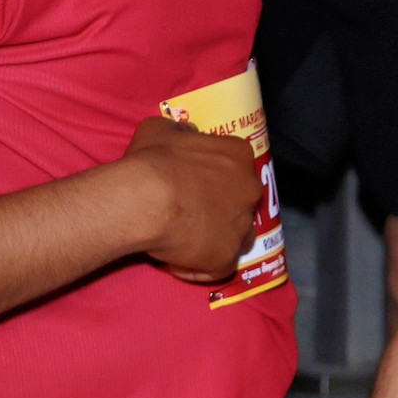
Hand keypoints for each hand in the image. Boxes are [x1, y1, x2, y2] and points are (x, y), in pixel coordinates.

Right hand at [120, 115, 265, 281]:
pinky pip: (218, 267)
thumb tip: (187, 133)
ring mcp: (242, 225)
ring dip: (217, 239)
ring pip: (238, 236)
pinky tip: (178, 264)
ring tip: (187, 241)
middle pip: (241, 201)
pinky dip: (200, 268)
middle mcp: (250, 190)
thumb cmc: (153, 161)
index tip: (190, 183)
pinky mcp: (227, 256)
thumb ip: (180, 132)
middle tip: (188, 214)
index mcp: (238, 155)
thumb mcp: (161, 129)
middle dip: (219, 208)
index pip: (234, 165)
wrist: (147, 198)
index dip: (213, 176)